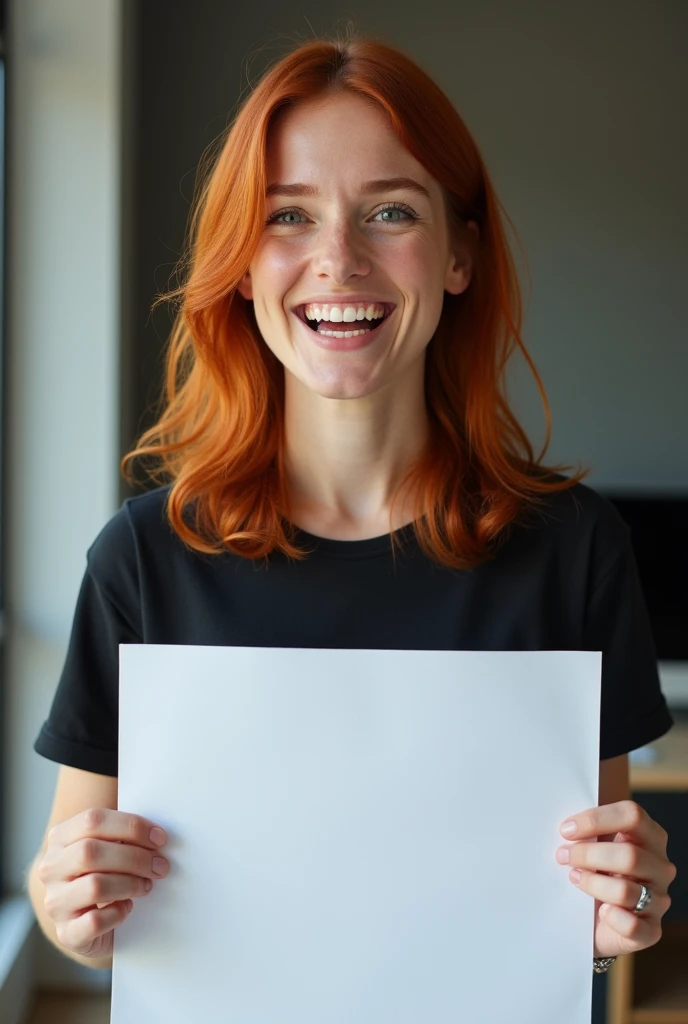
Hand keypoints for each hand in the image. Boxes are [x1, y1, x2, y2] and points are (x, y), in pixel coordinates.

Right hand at [37, 807, 169, 959]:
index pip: (92, 820)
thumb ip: (123, 836)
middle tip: (160, 865)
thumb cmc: (106, 874)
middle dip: (134, 857)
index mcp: (60, 838)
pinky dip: (118, 913)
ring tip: (146, 885)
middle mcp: (51, 868)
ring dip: (131, 884)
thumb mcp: (109, 848)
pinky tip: (126, 907)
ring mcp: (55, 902)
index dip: (131, 826)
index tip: (159, 838)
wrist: (88, 921)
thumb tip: (156, 836)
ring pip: (94, 886)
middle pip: (91, 852)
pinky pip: (95, 921)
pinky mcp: (66, 933)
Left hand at [556, 800, 676, 957]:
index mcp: (650, 837)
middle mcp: (660, 867)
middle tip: (563, 856)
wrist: (598, 920)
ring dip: (592, 883)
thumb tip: (567, 828)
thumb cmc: (598, 873)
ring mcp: (659, 900)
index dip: (596, 819)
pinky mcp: (651, 930)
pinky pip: (633, 926)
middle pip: (629, 855)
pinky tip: (600, 912)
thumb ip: (589, 833)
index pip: (632, 816)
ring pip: (625, 890)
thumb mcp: (597, 846)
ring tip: (573, 877)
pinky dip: (612, 918)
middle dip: (588, 854)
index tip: (566, 830)